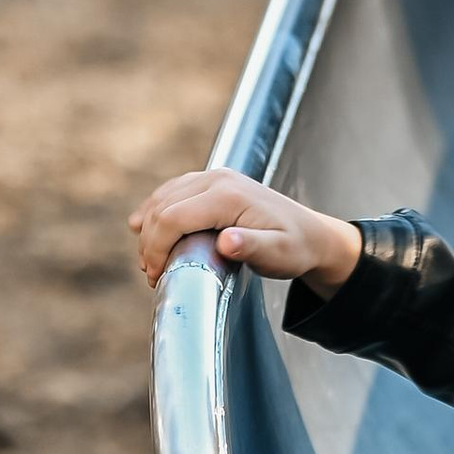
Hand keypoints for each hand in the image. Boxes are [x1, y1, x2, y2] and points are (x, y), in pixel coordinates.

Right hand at [129, 169, 360, 294]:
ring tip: (150, 261)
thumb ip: (252, 248)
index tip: (156, 276)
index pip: (173, 218)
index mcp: (228, 196)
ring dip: (150, 228)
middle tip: (152, 275)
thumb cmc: (295, 248)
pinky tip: (142, 226)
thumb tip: (226, 242)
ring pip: (163, 198)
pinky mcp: (212, 182)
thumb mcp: (278, 255)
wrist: (311, 234)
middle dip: (150, 243)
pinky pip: (172, 191)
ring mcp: (213, 177)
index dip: (156, 247)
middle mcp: (217, 179)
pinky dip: (155, 209)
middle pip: (163, 207)